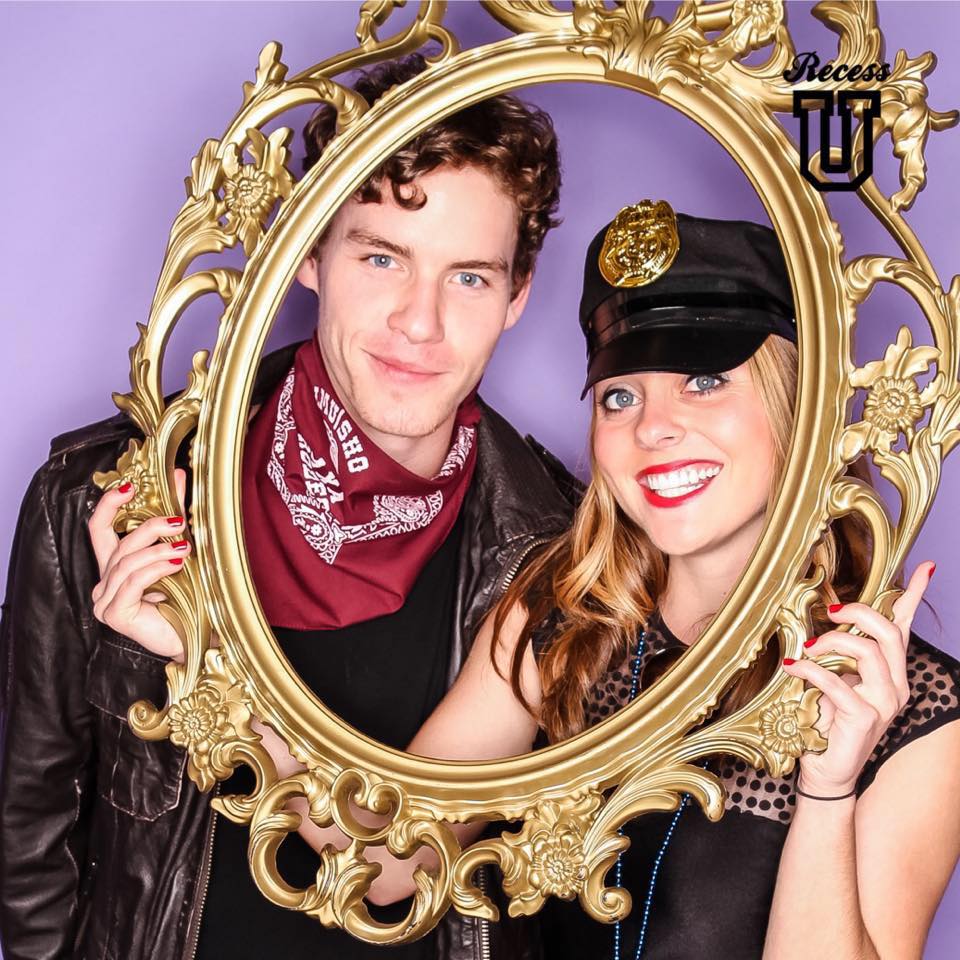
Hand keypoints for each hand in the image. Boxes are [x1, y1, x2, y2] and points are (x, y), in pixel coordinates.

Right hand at [88, 469, 189, 659]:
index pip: (99, 528)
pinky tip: (177, 565)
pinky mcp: (114, 615)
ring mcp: (105, 600)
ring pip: (127, 562)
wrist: (197, 637)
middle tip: (178, 521)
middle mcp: (105, 582)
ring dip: (159, 550)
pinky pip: (133, 582)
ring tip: (186, 547)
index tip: (130, 485)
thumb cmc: (187, 598)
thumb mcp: (178, 549)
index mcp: (115, 566)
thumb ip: (174, 516)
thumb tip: (180, 475)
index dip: (109, 504)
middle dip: (147, 527)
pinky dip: (156, 569)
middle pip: (116, 543)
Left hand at [781, 561, 934, 795]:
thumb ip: (838, 652)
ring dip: (831, 642)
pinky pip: (838, 682)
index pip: (906, 628)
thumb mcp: (834, 677)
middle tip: (828, 613)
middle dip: (857, 613)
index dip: (915, 597)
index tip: (926, 568)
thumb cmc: (828, 720)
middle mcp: (896, 685)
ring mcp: (884, 702)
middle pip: (888, 632)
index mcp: (891, 671)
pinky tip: (794, 668)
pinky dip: (811, 670)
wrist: (826, 767)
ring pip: (867, 652)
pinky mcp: (865, 718)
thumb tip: (825, 620)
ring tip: (807, 649)